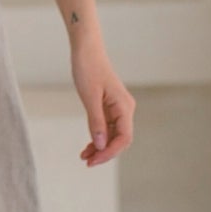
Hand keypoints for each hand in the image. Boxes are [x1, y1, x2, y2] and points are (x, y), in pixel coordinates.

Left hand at [72, 39, 133, 167]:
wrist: (86, 50)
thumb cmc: (88, 69)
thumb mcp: (89, 97)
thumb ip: (96, 122)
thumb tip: (101, 145)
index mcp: (124, 106)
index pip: (124, 138)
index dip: (110, 152)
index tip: (93, 160)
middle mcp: (125, 109)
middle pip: (120, 140)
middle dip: (104, 152)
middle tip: (87, 162)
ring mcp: (118, 109)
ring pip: (113, 135)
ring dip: (100, 147)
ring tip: (84, 156)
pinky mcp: (109, 107)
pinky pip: (107, 128)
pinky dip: (98, 138)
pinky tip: (88, 146)